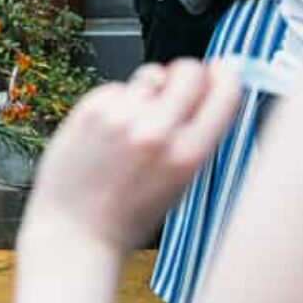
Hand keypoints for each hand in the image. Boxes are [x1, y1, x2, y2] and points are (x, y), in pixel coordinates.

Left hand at [22, 59, 241, 252]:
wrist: (75, 233)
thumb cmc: (128, 214)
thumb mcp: (181, 183)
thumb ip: (198, 135)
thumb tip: (215, 81)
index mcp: (189, 156)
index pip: (225, 92)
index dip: (226, 75)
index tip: (223, 70)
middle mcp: (157, 133)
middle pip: (189, 70)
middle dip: (188, 75)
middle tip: (176, 93)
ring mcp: (121, 119)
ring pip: (150, 75)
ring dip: (148, 92)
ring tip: (133, 126)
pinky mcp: (90, 111)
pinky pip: (116, 87)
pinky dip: (116, 102)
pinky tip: (107, 132)